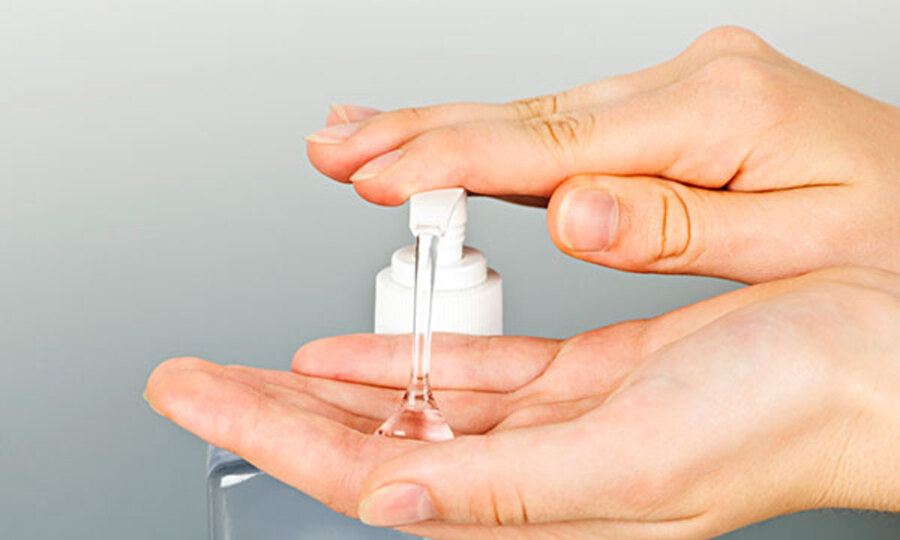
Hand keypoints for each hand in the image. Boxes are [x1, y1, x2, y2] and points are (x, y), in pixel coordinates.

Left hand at [145, 266, 899, 538]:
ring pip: (409, 405)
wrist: (867, 360)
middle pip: (369, 442)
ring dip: (327, 386)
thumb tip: (397, 501)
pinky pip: (470, 374)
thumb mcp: (637, 464)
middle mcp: (533, 474)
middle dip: (272, 409)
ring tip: (255, 365)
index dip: (273, 434)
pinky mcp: (581, 381)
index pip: (369, 473)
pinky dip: (405, 361)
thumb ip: (511, 494)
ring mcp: (551, 427)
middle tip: (191, 374)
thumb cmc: (784, 415)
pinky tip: (353, 354)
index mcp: (537, 505)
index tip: (196, 394)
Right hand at [307, 27, 899, 282]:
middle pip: (526, 117)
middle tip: (335, 145)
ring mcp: (676, 95)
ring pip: (531, 118)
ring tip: (360, 139)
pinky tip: (448, 140)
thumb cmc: (887, 241)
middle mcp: (689, 89)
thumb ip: (676, 228)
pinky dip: (492, 139)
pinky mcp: (669, 112)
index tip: (377, 170)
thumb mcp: (799, 244)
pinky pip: (559, 127)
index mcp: (720, 114)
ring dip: (440, 132)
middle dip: (420, 134)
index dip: (454, 159)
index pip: (554, 144)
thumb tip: (573, 212)